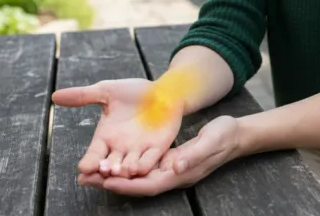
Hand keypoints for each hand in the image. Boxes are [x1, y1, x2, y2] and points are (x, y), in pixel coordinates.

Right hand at [52, 78, 182, 177]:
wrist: (163, 91)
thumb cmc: (135, 92)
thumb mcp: (107, 91)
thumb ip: (83, 95)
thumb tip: (54, 96)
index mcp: (106, 136)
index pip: (94, 153)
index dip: (89, 161)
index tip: (83, 167)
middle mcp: (121, 147)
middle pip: (110, 165)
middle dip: (106, 169)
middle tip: (102, 171)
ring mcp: (139, 149)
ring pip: (129, 166)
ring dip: (123, 171)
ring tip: (119, 171)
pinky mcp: (158, 147)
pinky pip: (150, 160)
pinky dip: (144, 165)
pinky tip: (138, 168)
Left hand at [78, 116, 241, 195]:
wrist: (235, 133)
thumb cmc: (224, 136)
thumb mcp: (212, 140)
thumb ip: (193, 154)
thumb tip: (174, 167)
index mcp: (181, 173)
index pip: (149, 184)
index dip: (127, 185)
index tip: (106, 182)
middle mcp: (173, 174)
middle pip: (138, 184)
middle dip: (112, 183)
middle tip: (85, 179)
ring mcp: (170, 168)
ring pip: (138, 176)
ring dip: (114, 176)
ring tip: (90, 171)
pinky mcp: (169, 160)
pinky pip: (144, 167)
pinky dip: (126, 166)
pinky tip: (112, 160)